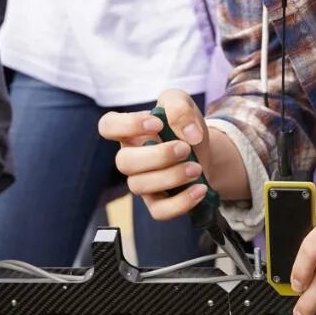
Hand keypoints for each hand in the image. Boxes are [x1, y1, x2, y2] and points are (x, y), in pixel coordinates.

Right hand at [99, 90, 213, 220]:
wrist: (207, 153)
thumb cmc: (186, 126)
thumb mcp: (184, 103)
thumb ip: (179, 106)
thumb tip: (188, 133)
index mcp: (131, 131)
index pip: (108, 126)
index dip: (127, 125)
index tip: (157, 124)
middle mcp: (131, 158)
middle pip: (124, 162)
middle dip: (157, 156)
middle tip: (185, 148)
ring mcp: (142, 182)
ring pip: (140, 186)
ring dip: (171, 177)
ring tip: (196, 168)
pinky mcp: (157, 202)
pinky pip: (159, 211)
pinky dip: (181, 202)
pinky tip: (200, 189)